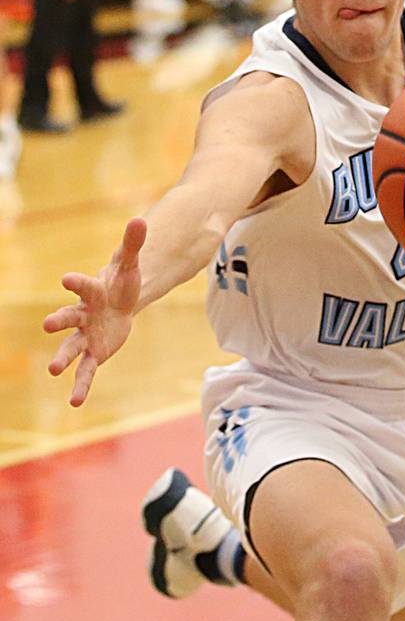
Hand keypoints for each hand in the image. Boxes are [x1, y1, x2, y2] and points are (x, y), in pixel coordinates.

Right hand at [43, 217, 146, 406]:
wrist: (119, 303)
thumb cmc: (122, 284)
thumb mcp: (131, 266)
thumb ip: (133, 245)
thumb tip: (140, 218)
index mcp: (91, 292)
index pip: (83, 285)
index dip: (76, 282)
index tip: (66, 279)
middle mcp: (82, 315)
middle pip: (68, 317)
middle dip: (58, 320)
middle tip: (48, 325)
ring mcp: (85, 335)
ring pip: (71, 347)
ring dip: (63, 358)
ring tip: (54, 370)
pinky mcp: (94, 352)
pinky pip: (86, 371)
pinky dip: (81, 385)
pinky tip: (75, 402)